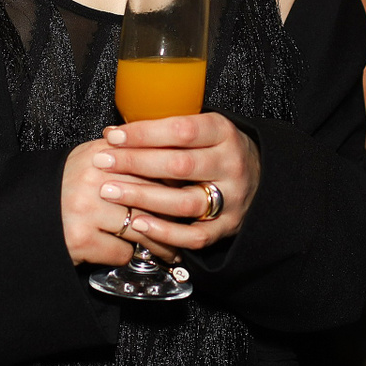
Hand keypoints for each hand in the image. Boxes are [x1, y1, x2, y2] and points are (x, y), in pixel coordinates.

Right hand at [61, 138, 179, 265]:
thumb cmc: (64, 189)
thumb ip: (121, 156)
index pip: (149, 164)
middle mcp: (93, 178)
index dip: (174, 181)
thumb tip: (166, 156)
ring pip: (141, 227)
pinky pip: (121, 251)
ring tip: (171, 249)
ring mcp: (86, 209)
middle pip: (150, 196)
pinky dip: (128, 256)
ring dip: (160, 243)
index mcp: (99, 155)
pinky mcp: (81, 238)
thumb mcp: (88, 161)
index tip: (191, 191)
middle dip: (174, 215)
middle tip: (189, 226)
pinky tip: (132, 256)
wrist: (26, 217)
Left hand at [92, 113, 260, 255]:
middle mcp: (231, 164)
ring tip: (110, 191)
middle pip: (179, 165)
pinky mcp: (228, 226)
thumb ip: (168, 131)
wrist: (262, 178)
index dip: (144, 133)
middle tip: (102, 162)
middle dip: (135, 163)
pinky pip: (195, 235)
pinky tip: (139, 224)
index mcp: (224, 133)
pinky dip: (165, 232)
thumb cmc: (218, 150)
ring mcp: (232, 198)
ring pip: (184, 201)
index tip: (113, 136)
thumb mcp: (204, 129)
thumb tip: (114, 134)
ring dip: (143, 197)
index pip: (182, 130)